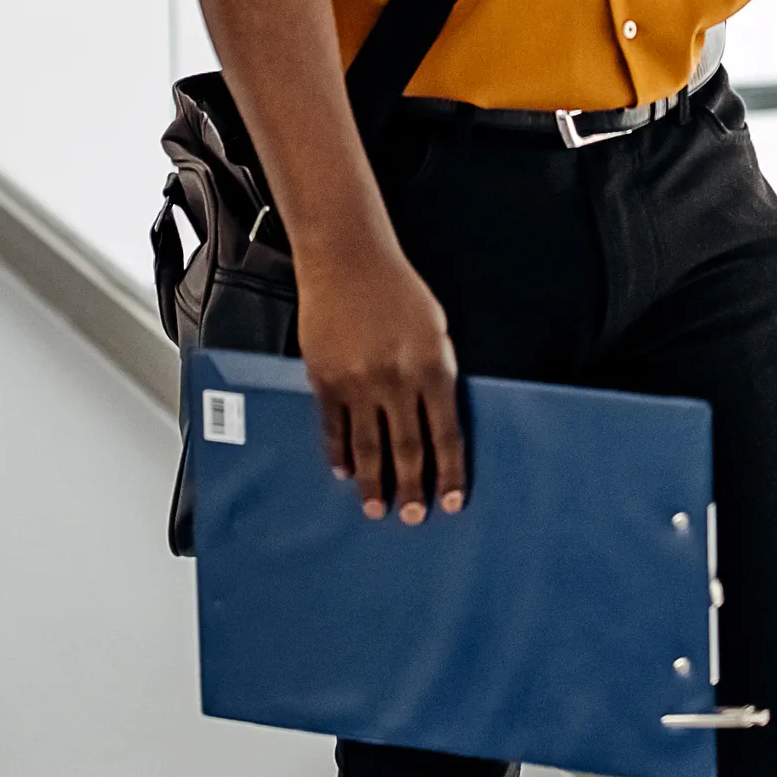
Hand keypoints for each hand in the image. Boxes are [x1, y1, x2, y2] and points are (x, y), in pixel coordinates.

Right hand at [297, 244, 466, 521]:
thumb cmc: (397, 291)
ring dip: (373, 482)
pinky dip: (338, 454)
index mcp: (432, 366)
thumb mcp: (434, 329)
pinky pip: (332, 427)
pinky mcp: (324, 378)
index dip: (450, 472)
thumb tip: (439, 422)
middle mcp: (396, 379)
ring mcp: (357, 381)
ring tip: (376, 509)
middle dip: (411, 488)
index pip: (446, 433)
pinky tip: (344, 473)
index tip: (452, 502)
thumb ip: (439, 373)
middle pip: (407, 448)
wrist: (347, 258)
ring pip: (367, 445)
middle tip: (413, 518)